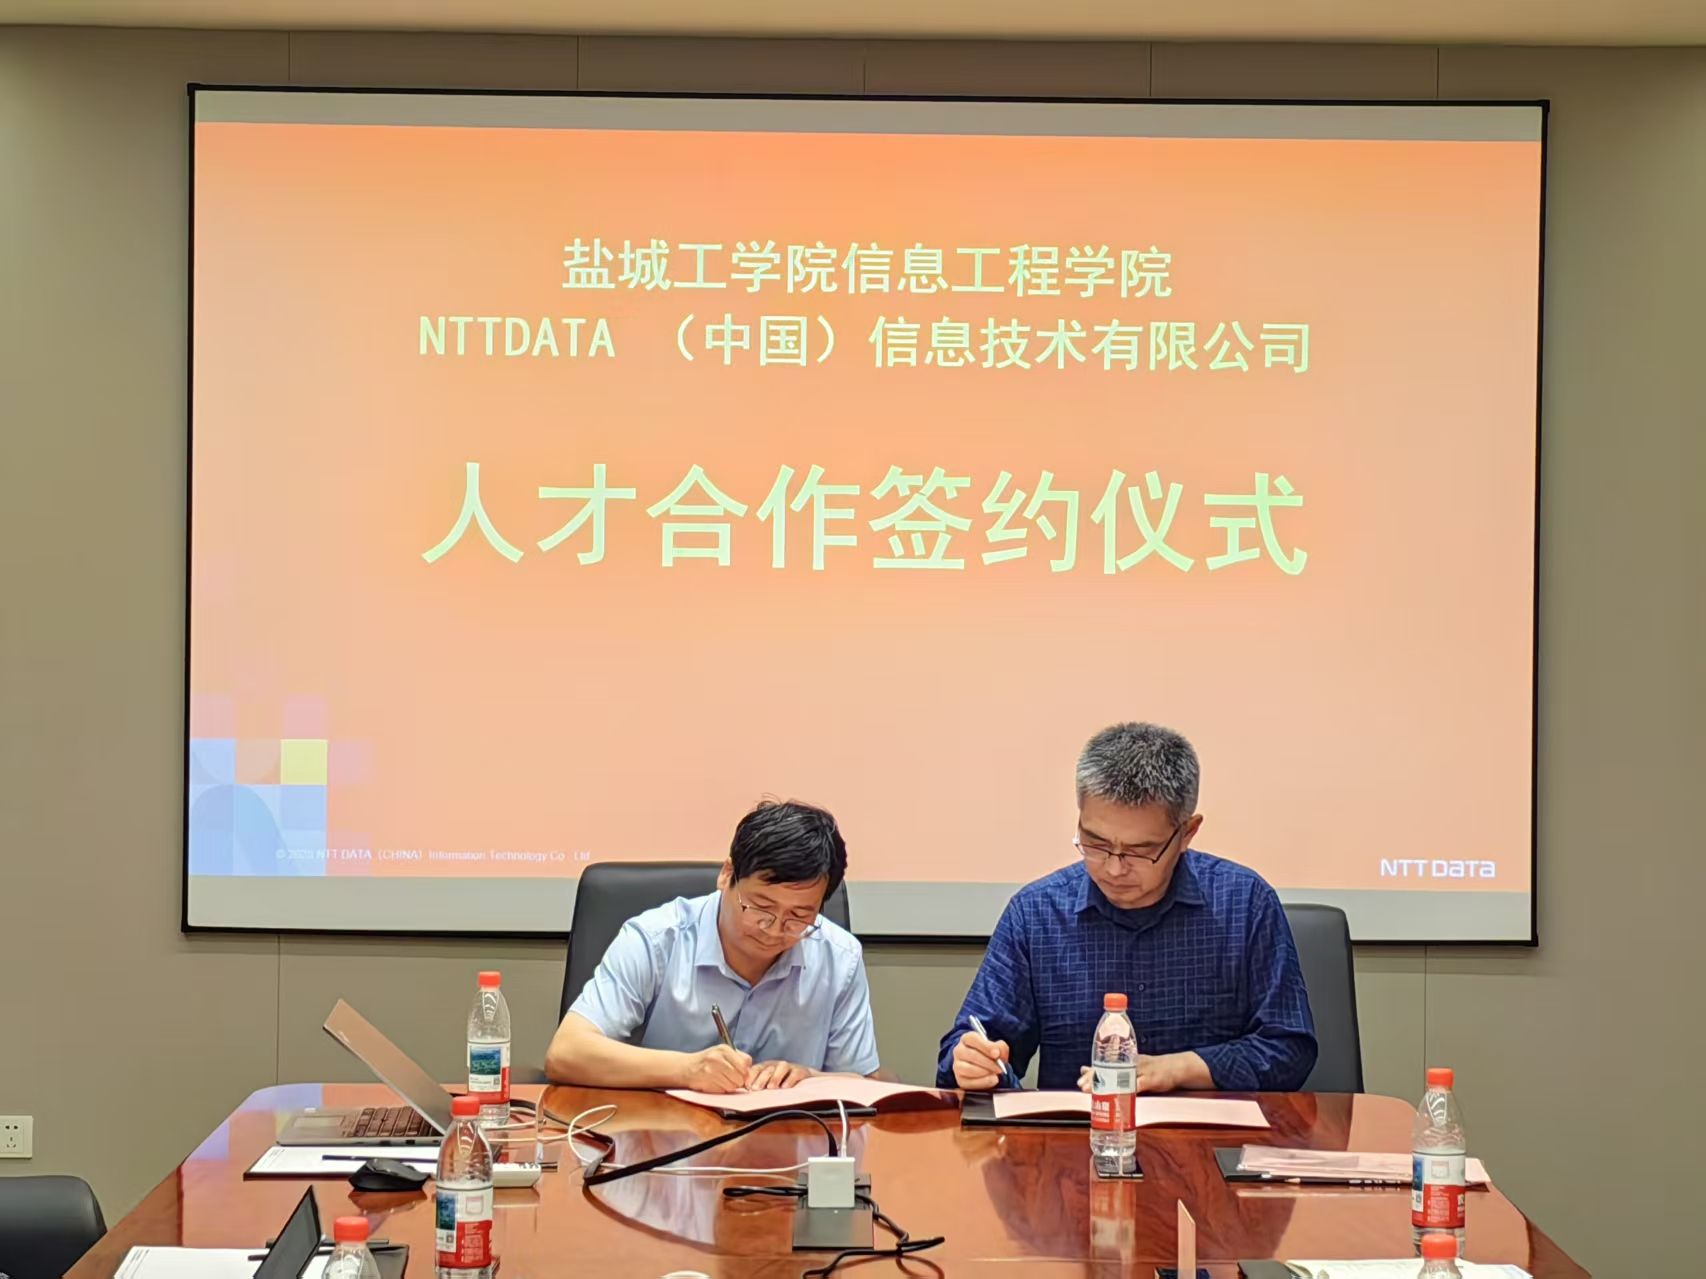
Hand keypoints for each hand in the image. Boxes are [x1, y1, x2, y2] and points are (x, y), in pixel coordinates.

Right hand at [681, 1045, 751, 1092]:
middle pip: (741, 1076)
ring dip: (730, 1086)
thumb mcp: (721, 1053)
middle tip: (730, 1079)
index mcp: (724, 1049)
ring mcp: (712, 1070)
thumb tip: (750, 1071)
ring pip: (733, 1085)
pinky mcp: (708, 1082)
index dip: (745, 1072)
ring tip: (721, 1080)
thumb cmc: (706, 1061)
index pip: (745, 1063)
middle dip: (738, 1081)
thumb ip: (737, 1058)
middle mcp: (718, 1058)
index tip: (741, 1074)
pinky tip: (715, 1084)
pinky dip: (722, 1090)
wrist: (686, 1068)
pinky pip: (724, 1090)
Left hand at [746, 1060, 812, 1089]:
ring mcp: (789, 1067)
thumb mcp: (768, 1083)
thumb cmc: (782, 1082)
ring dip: (775, 1077)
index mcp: (766, 1067)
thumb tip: (743, 1091)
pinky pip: (795, 1073)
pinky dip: (790, 1079)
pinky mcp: (800, 1071)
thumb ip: (756, 1085)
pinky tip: (785, 1087)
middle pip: (768, 1069)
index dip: (751, 1077)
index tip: (747, 1086)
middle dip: (761, 1079)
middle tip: (756, 1089)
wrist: (803, 1077)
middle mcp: (776, 1065)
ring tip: (771, 1087)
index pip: (756, 1069)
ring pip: (781, 1068)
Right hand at [952, 1030, 1010, 1090]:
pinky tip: (992, 1080)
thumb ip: (1000, 1047)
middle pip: (972, 1055)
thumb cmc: (989, 1055)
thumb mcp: (996, 1047)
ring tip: (996, 1075)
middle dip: (988, 1063)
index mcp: (967, 1038)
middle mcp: (959, 1051)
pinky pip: (970, 1082)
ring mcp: (957, 1066)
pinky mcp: (960, 1080)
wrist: (983, 1068)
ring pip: (969, 1069)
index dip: (985, 1046)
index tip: (997, 1054)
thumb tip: (999, 1052)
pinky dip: (983, 1082)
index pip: (973, 1039)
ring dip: (985, 1072)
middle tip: (1000, 1068)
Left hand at [1079, 1054, 1196, 1094]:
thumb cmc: (1149, 1068)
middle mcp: (1130, 1063)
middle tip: (1083, 1086)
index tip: (1080, 1078)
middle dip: (1096, 1078)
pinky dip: (1130, 1089)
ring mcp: (1141, 1070)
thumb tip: (1084, 1070)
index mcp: (1124, 1061)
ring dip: (1108, 1084)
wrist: (1174, 1067)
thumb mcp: (1128, 1067)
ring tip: (1095, 1092)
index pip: (1105, 1065)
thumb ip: (1107, 1069)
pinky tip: (1122, 1094)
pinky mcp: (1152, 1078)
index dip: (1092, 1072)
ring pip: (1122, 1076)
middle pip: (1110, 1069)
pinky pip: (1140, 1084)